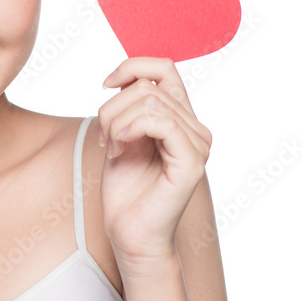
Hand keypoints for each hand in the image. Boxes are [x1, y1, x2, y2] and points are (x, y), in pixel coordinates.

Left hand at [96, 57, 211, 263]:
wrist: (130, 234)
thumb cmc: (126, 190)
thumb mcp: (123, 136)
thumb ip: (130, 107)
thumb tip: (126, 76)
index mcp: (182, 119)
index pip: (164, 68)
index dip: (132, 66)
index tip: (106, 85)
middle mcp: (196, 128)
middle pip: (147, 86)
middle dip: (112, 107)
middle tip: (104, 137)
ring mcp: (198, 144)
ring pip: (149, 102)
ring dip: (115, 120)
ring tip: (110, 146)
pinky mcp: (192, 162)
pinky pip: (161, 122)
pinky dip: (129, 128)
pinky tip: (118, 147)